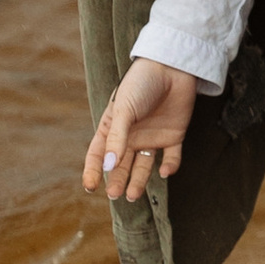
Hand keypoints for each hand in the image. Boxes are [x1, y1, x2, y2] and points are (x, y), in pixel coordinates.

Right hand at [84, 56, 199, 204]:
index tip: (91, 187)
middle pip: (121, 164)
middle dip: (117, 181)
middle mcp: (131, 135)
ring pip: (144, 166)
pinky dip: (170, 166)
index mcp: (113, 126)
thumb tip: (108, 167)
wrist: (172, 67)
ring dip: (139, 181)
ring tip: (133, 196)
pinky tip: (165, 172)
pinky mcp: (173, 136)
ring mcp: (152, 137)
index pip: (99, 153)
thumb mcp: (124, 109)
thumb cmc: (141, 83)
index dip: (93, 170)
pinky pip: (171, 157)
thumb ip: (117, 138)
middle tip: (116, 196)